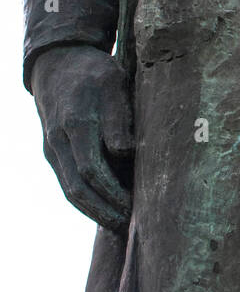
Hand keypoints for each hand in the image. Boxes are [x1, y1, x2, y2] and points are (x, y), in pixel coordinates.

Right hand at [31, 45, 133, 230]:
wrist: (57, 64)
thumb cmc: (93, 72)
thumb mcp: (112, 82)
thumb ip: (118, 117)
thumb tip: (125, 152)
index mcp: (76, 124)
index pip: (91, 170)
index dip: (112, 193)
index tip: (134, 207)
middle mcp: (59, 142)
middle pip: (77, 189)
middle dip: (103, 212)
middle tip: (129, 227)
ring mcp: (52, 149)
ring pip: (70, 190)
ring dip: (94, 211)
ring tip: (120, 224)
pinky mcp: (53, 152)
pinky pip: (67, 182)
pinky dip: (85, 200)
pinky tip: (105, 209)